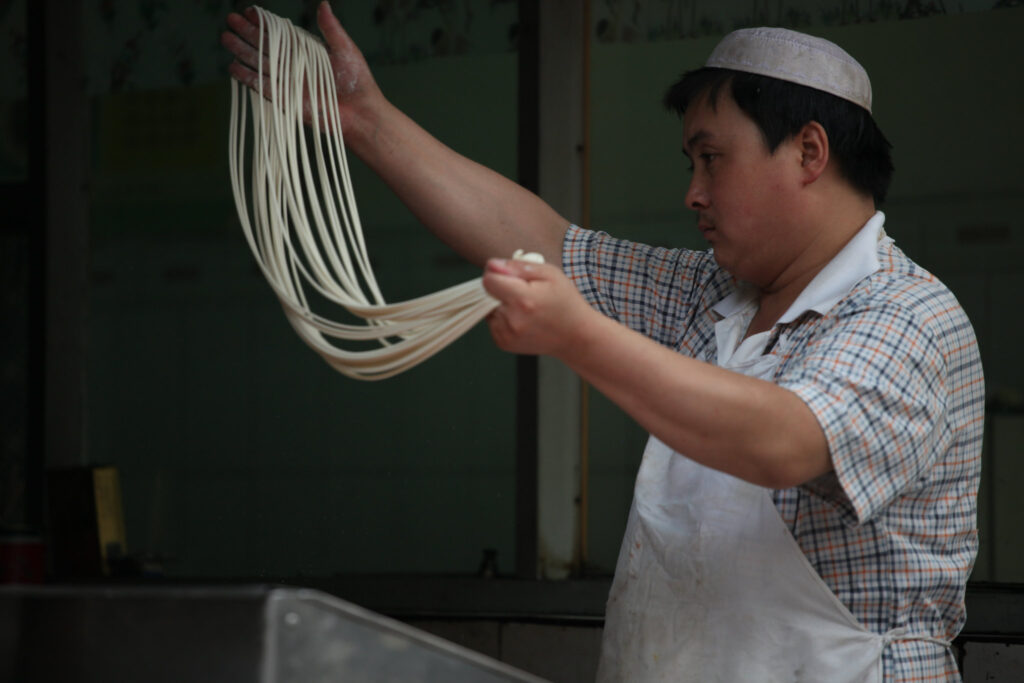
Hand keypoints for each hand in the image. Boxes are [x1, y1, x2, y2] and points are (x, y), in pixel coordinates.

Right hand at [221, 2, 383, 132]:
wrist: (360, 112)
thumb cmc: (357, 80)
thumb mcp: (345, 49)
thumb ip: (331, 28)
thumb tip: (323, 3)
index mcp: (306, 50)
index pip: (280, 33)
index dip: (264, 22)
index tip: (249, 11)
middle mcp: (294, 64)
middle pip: (265, 46)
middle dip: (247, 33)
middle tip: (230, 20)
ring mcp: (288, 82)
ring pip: (260, 63)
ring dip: (242, 51)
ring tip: (225, 38)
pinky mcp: (285, 100)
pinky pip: (262, 86)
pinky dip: (248, 77)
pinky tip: (233, 67)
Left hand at [482, 258, 596, 358]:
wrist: (575, 336)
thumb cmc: (566, 302)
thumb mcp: (550, 273)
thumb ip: (518, 267)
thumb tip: (492, 265)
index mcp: (522, 300)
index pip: (488, 281)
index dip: (498, 274)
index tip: (512, 276)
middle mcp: (511, 320)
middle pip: (487, 294)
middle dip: (501, 289)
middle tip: (525, 294)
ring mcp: (506, 334)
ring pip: (488, 309)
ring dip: (501, 304)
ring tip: (525, 308)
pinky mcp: (503, 343)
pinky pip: (493, 322)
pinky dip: (503, 318)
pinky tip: (523, 319)